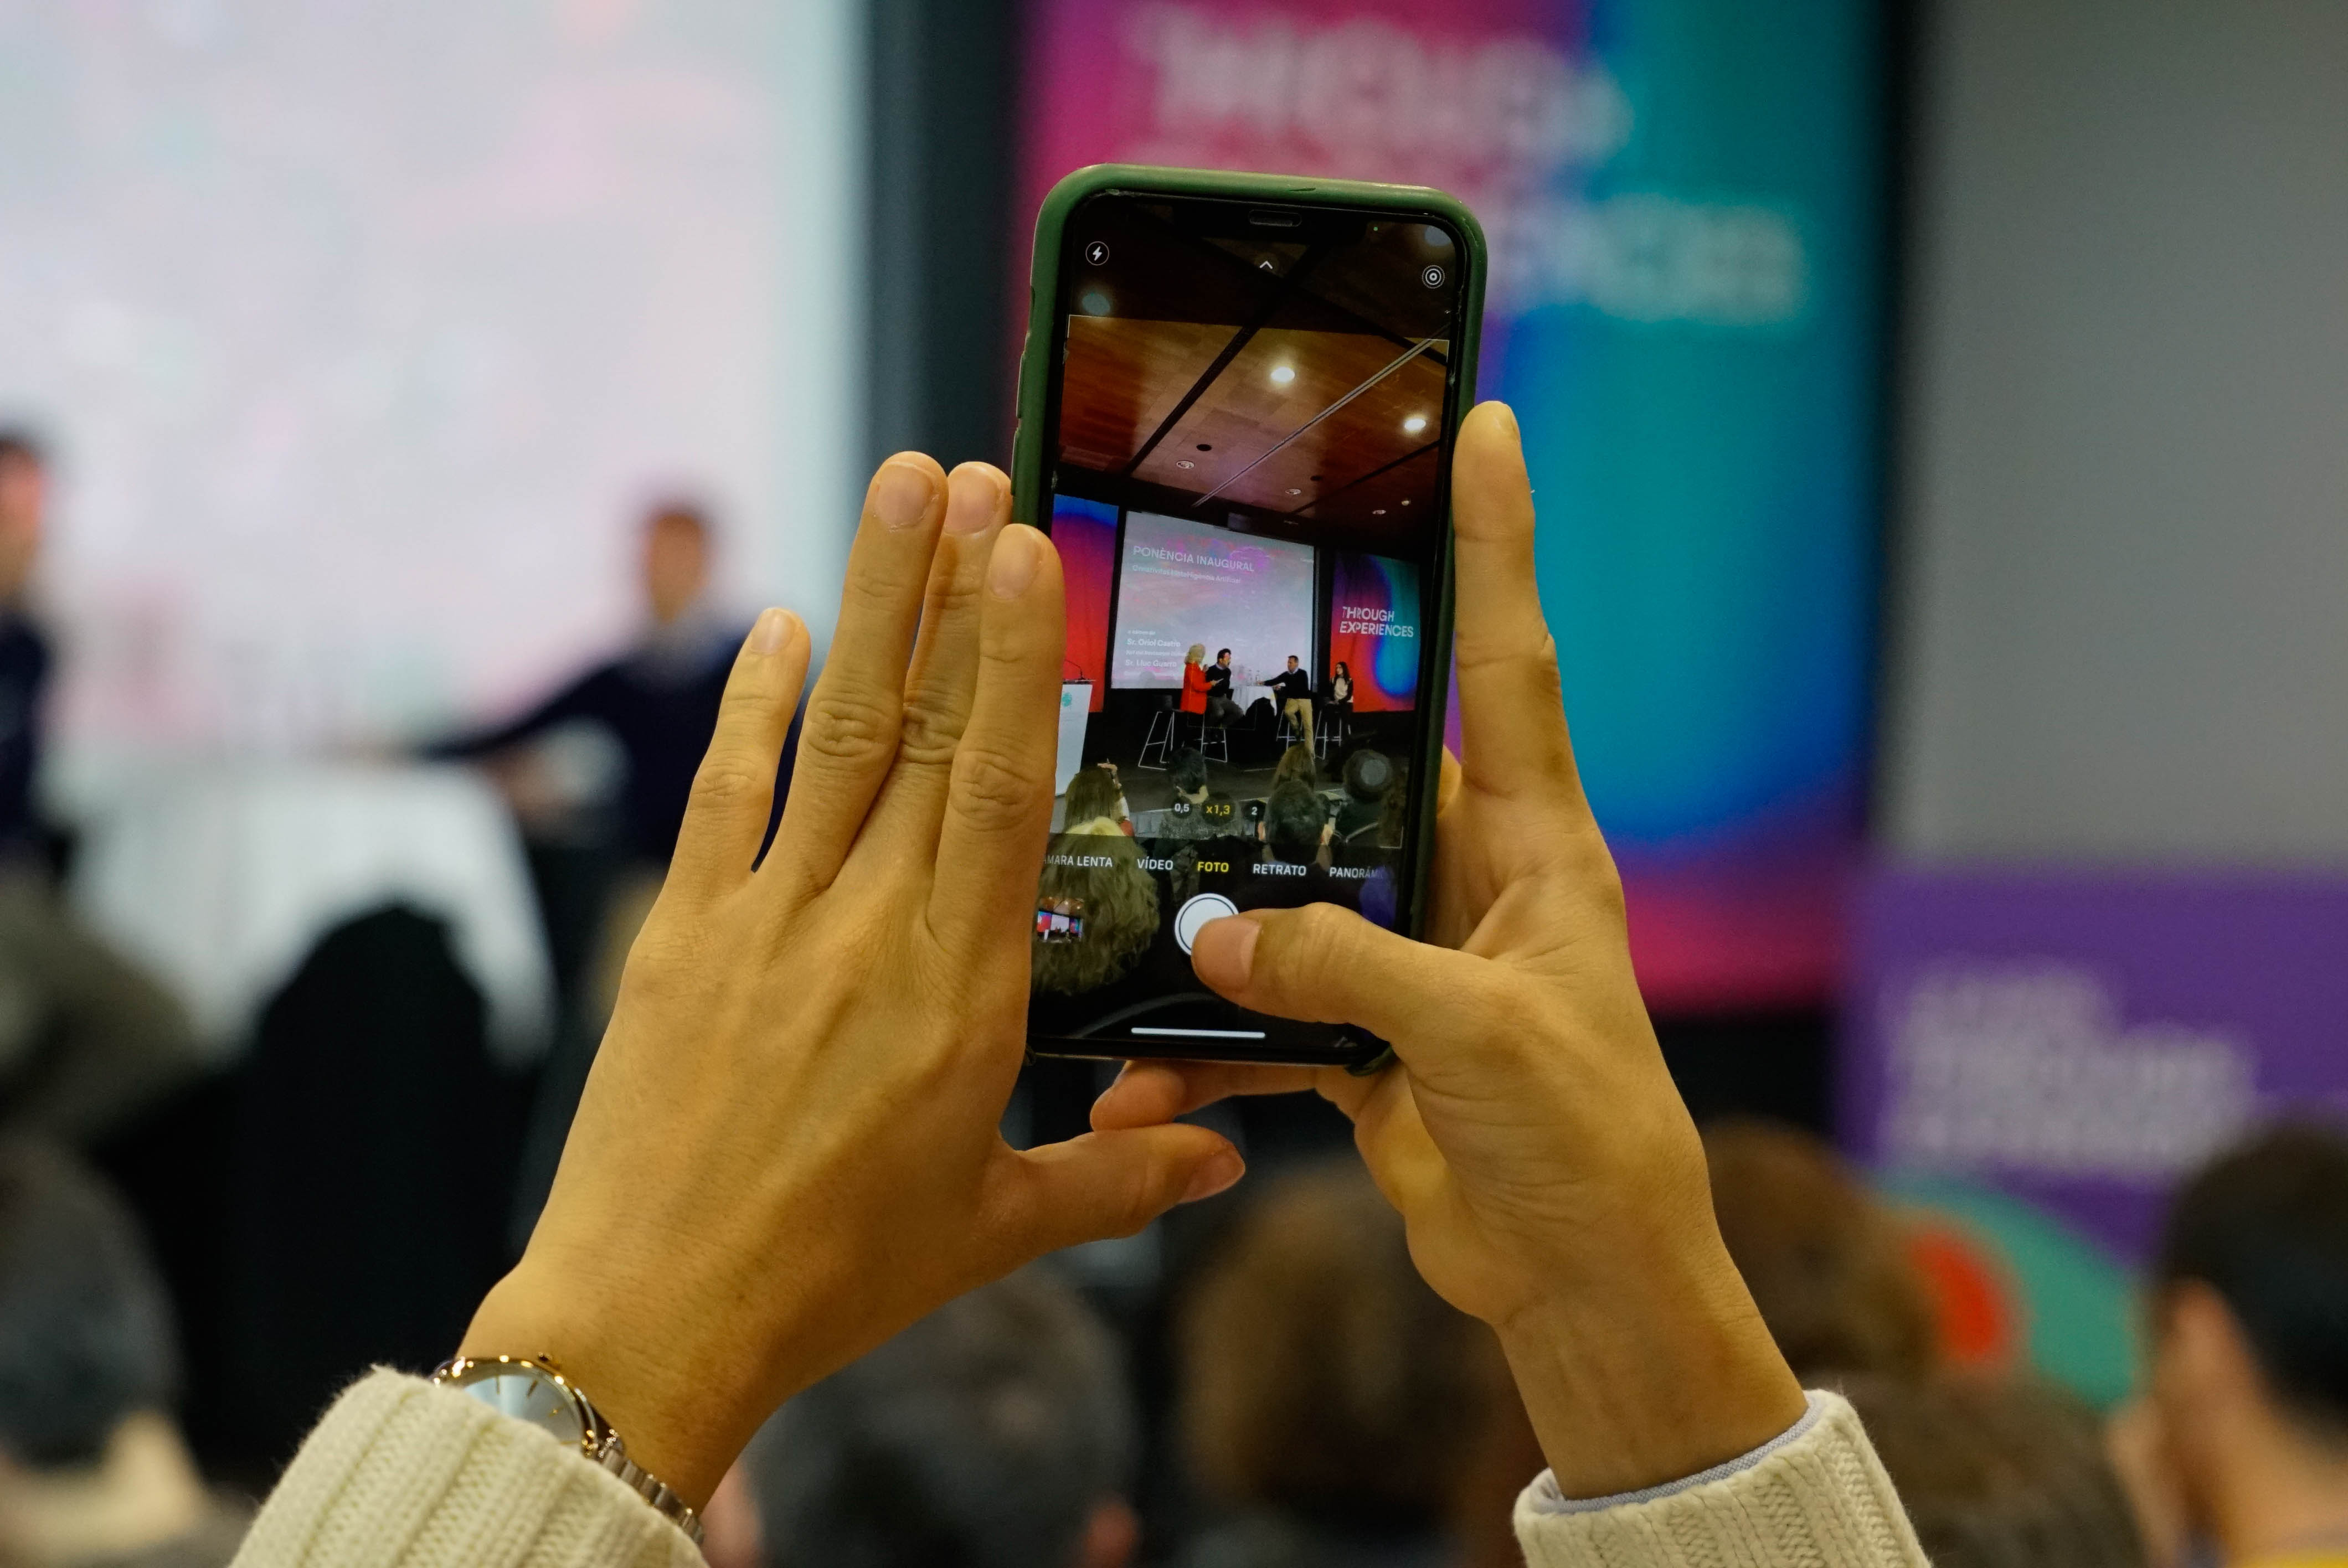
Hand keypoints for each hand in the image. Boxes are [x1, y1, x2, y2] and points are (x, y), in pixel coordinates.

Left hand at [462, 456, 1241, 1507]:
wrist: (652, 1319)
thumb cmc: (833, 1277)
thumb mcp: (995, 1227)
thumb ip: (1120, 1181)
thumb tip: (1227, 1160)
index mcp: (961, 991)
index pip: (1002, 792)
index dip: (1018, 662)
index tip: (1033, 556)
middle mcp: (868, 930)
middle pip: (922, 729)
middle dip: (951, 590)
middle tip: (973, 471)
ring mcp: (765, 920)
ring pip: (835, 733)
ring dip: (871, 603)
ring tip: (897, 489)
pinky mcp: (682, 934)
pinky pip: (724, 793)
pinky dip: (754, 704)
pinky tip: (782, 623)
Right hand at [1093, 403, 1803, 1496]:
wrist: (1583, 1285)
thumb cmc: (1588, 1147)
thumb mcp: (1474, 1037)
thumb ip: (1346, 968)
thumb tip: (1218, 936)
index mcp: (1537, 848)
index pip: (1510, 661)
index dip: (1494, 543)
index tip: (1483, 426)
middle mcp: (1474, 880)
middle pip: (1375, 755)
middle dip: (1297, 704)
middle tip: (1213, 616)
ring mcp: (1416, 955)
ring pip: (1297, 887)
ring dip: (1216, 909)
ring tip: (1125, 892)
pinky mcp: (1371, 1034)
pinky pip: (1269, 1008)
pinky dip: (1206, 1042)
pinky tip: (1142, 1078)